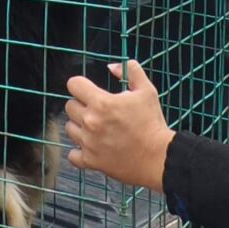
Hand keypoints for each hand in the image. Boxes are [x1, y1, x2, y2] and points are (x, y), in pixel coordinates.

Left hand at [65, 61, 174, 192]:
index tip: (89, 91)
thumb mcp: (147, 91)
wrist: (159, 157)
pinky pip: (72, 154)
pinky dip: (79, 151)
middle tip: (98, 111)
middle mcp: (91, 121)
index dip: (81, 85)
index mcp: (102, 103)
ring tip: (97, 129)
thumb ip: (131, 71)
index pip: (74, 84)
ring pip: (69, 128)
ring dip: (80, 127)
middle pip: (70, 106)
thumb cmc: (152, 124)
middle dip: (82, 105)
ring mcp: (88, 142)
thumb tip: (113, 67)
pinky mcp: (90, 161)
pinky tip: (92, 147)